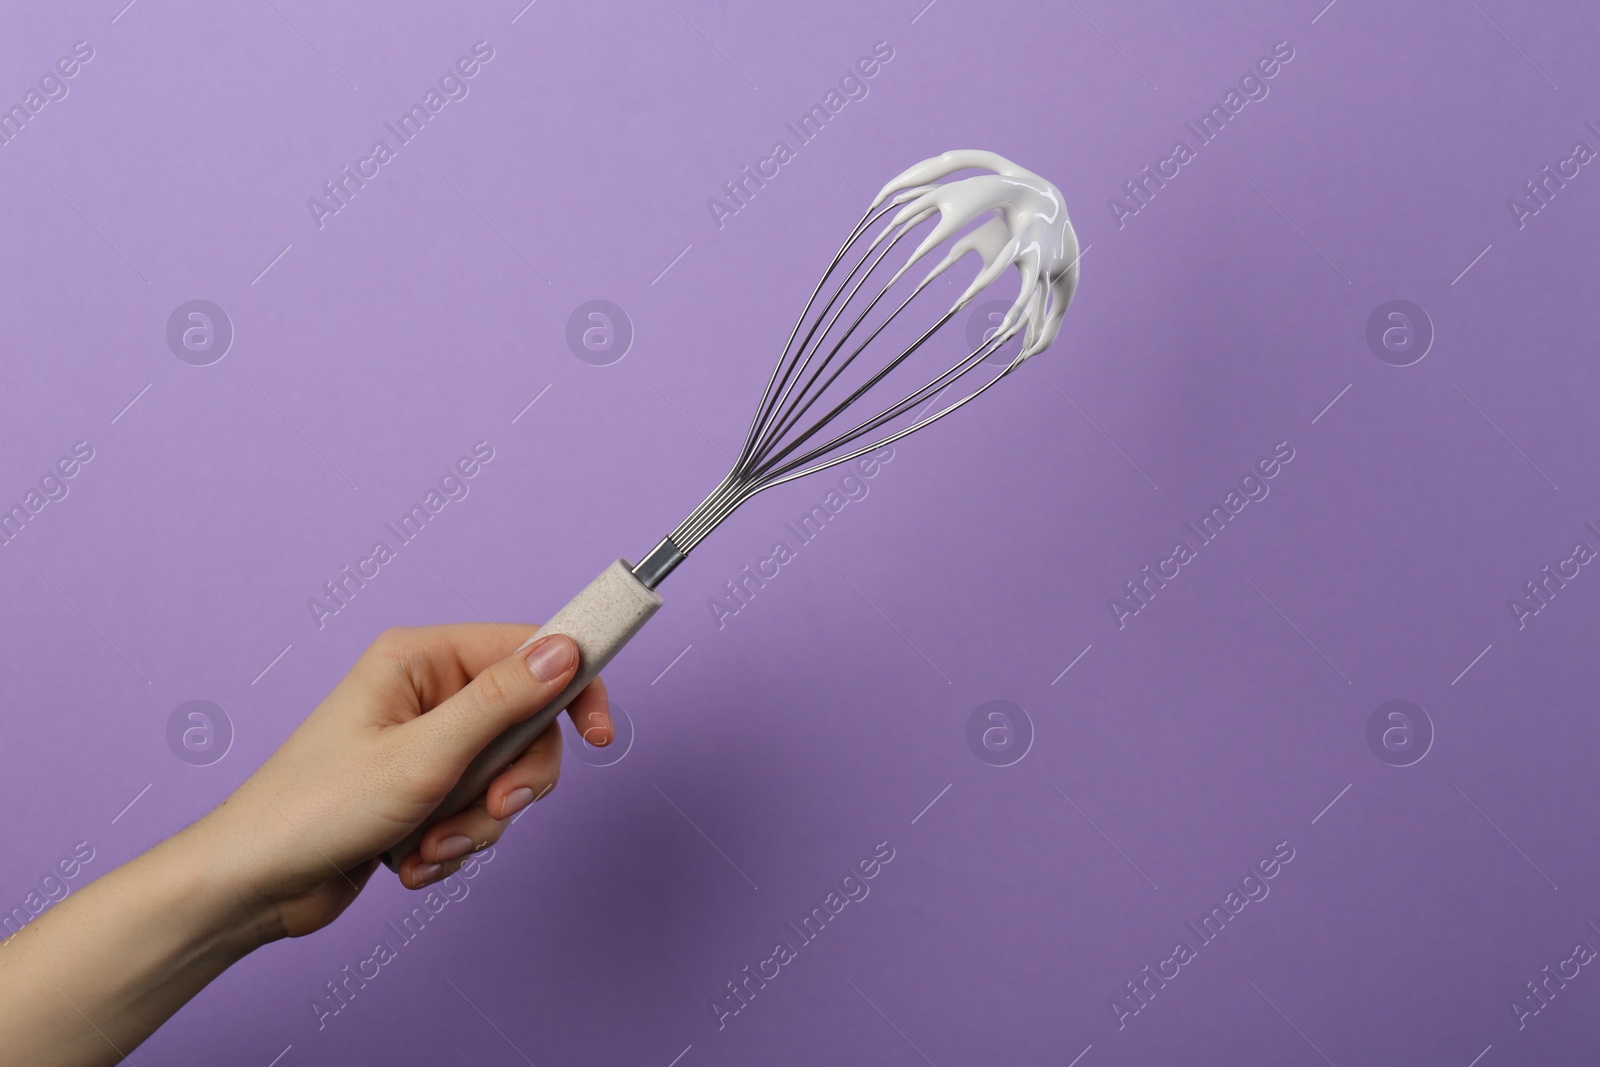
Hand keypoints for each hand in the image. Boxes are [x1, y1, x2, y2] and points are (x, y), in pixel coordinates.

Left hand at [199, 623, 611, 940]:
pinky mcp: (421, 790)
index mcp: (420, 659)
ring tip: (427, 846)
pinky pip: (476, 810)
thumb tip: (565, 651)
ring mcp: (424, 743)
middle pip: (526, 723)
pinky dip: (454, 842)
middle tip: (492, 808)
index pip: (528, 648)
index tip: (599, 734)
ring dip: (477, 822)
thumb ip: (502, 702)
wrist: (252, 888)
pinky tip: (410, 860)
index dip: (573, 687)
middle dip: (513, 781)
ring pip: (505, 775)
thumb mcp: (424, 757)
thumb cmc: (313, 811)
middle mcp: (425, 692)